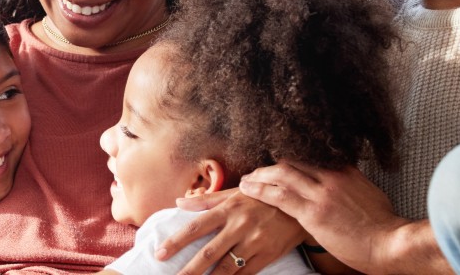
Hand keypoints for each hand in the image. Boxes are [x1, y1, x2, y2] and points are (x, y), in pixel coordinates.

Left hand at [158, 188, 305, 274]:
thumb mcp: (236, 193)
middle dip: (189, 270)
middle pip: (209, 253)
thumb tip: (179, 203)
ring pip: (227, 268)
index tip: (160, 254)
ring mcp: (254, 243)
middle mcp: (240, 226)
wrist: (299, 204)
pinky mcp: (267, 255)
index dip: (177, 242)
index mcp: (229, 209)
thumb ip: (206, 200)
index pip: (196, 227)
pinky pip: (246, 274)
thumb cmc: (262, 197)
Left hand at [239, 161, 447, 274]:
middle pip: (292, 162)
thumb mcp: (370, 195)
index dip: (290, 161)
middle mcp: (332, 176)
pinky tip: (248, 189)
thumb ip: (352, 186)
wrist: (390, 243)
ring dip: (260, 176)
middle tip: (257, 171)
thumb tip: (345, 186)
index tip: (278, 165)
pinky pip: (279, 196)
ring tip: (247, 180)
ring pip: (282, 174)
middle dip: (271, 166)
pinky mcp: (313, 212)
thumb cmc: (383, 227)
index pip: (310, 157)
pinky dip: (260, 190)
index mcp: (346, 171)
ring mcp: (322, 193)